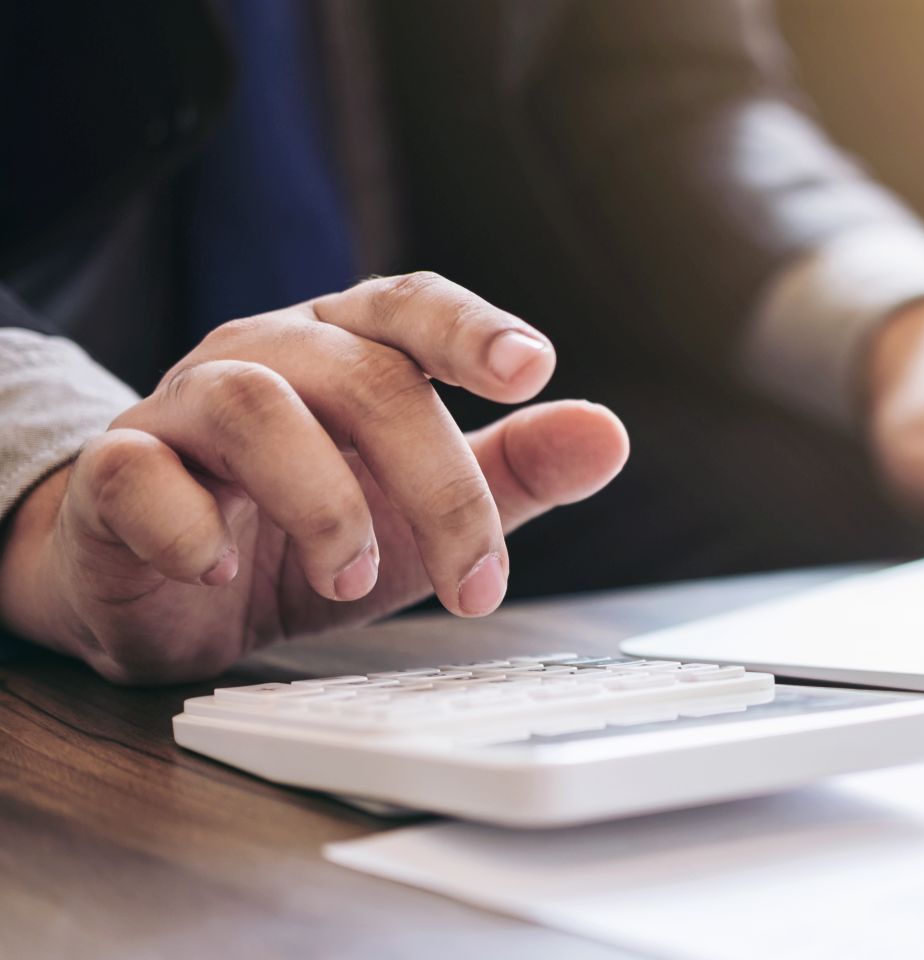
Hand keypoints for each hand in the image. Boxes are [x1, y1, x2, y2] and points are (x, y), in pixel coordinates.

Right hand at [0, 273, 628, 683]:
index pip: (413, 307)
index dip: (471, 328)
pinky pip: (136, 473)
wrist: (166, 587)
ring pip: (252, 403)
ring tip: (353, 579)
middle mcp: (270, 356)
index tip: (530, 368)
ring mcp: (183, 405)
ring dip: (322, 500)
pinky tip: (222, 568)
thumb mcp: (424, 509)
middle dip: (435, 482)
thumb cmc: (305, 529)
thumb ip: (514, 470)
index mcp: (351, 348)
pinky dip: (188, 524)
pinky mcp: (115, 472)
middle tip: (475, 583)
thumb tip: (609, 435)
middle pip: (363, 373)